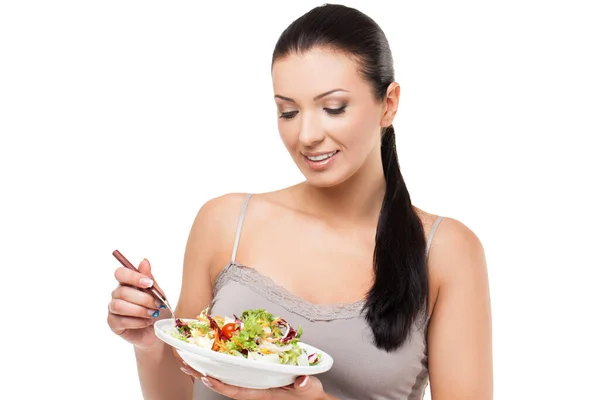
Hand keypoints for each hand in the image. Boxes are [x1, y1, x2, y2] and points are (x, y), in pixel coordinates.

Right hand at [107, 258, 168, 348]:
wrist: (158, 331)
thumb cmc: (158, 310)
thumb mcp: (158, 293)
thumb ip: (150, 279)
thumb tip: (144, 260)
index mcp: (127, 283)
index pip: (121, 273)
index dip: (133, 277)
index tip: (149, 284)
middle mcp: (117, 294)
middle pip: (122, 291)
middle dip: (143, 299)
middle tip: (157, 305)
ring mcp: (113, 309)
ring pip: (119, 306)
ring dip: (139, 310)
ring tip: (152, 314)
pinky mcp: (113, 323)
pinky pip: (121, 320)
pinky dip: (138, 322)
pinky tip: (146, 322)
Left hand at [178, 360, 328, 399]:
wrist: (310, 398)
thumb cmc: (309, 394)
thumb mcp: (310, 389)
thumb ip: (305, 386)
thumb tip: (301, 381)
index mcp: (262, 393)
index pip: (237, 390)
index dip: (220, 385)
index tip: (205, 377)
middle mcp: (253, 389)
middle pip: (223, 384)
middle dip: (203, 375)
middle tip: (183, 363)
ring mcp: (253, 384)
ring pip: (225, 378)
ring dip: (206, 370)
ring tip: (188, 360)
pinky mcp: (255, 379)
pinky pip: (232, 374)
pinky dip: (219, 366)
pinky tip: (210, 358)